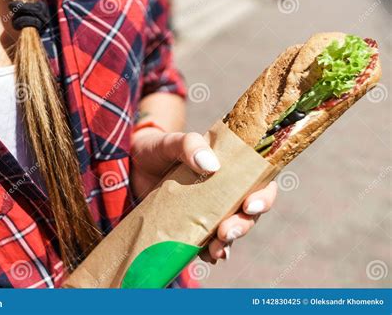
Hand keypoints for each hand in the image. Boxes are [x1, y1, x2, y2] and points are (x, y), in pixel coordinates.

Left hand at [130, 127, 277, 262]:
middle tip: (226, 232)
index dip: (264, 196)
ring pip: (230, 231)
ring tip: (216, 251)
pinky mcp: (193, 225)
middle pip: (247, 213)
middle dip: (242, 226)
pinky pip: (208, 243)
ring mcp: (210, 211)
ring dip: (228, 244)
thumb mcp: (172, 141)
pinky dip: (210, 253)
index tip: (250, 205)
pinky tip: (206, 258)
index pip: (260, 182)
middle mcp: (226, 191)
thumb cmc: (159, 149)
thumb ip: (190, 145)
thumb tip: (211, 165)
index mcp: (231, 168)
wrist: (134, 166)